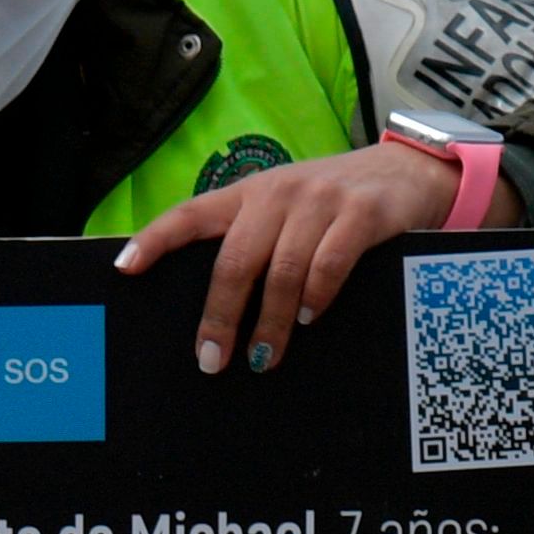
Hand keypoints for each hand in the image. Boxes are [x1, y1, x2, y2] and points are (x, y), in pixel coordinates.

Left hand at [113, 140, 518, 375]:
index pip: (191, 214)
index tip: (125, 269)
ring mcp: (321, 200)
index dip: (155, 240)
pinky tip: (309, 319)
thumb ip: (255, 242)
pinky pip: (330, 262)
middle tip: (212, 360)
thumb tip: (218, 311)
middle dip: (220, 316)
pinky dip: (316, 296)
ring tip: (262, 357)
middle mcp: (279, 193)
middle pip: (235, 259)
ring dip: (269, 321)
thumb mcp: (288, 211)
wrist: (409, 172)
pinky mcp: (361, 213)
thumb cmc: (337, 205)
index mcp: (250, 194)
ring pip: (282, 269)